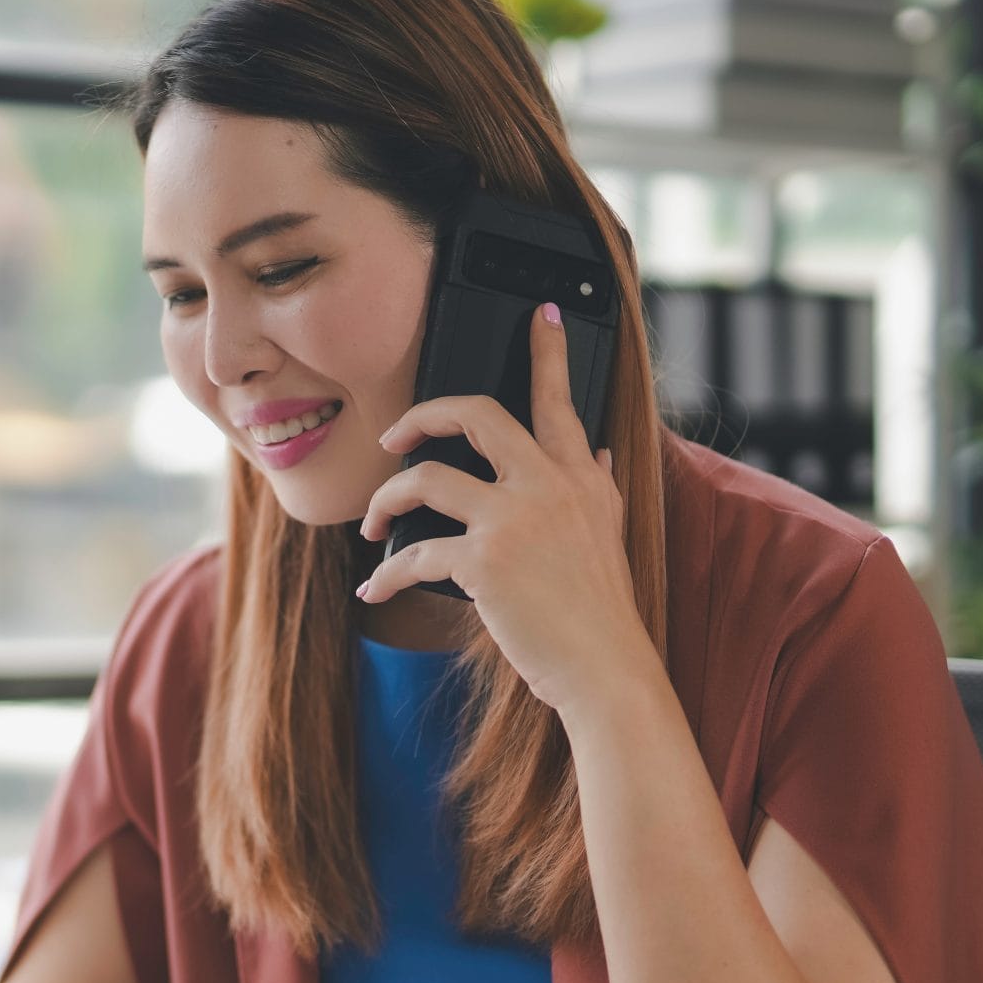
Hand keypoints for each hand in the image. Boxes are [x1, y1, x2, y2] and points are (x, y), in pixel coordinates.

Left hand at [355, 301, 651, 719]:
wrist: (606, 667)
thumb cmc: (600, 609)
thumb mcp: (608, 534)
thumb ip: (597, 485)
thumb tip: (598, 451)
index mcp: (580, 477)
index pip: (559, 401)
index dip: (547, 353)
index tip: (538, 315)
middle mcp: (548, 485)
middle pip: (475, 414)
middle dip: (421, 415)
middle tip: (395, 435)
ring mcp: (515, 520)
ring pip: (426, 479)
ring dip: (385, 501)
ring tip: (374, 522)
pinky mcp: (485, 562)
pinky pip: (414, 554)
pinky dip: (386, 573)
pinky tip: (375, 588)